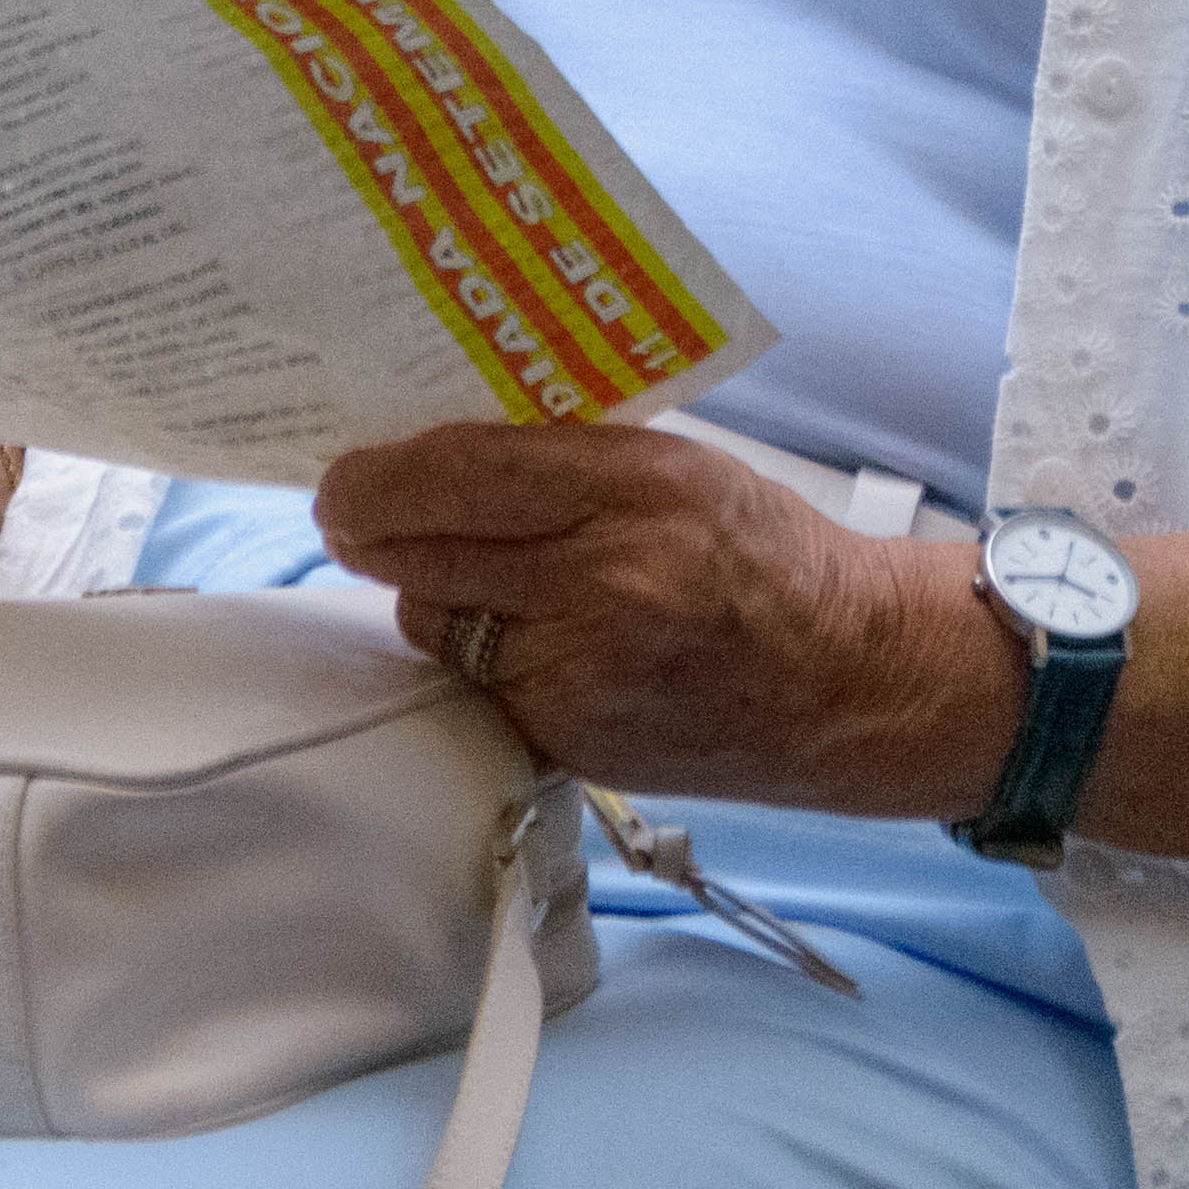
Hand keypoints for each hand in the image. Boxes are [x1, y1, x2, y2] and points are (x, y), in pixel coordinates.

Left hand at [316, 423, 983, 810]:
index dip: (381, 477)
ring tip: (470, 574)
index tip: (342, 476)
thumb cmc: (762, 555)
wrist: (846, 681)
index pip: (462, 472)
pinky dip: (483, 658)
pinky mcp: (574, 739)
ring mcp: (585, 672)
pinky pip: (479, 685)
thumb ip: (563, 457)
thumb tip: (436, 449)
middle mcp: (605, 581)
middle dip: (372, 533)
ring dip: (434, 595)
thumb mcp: (675, 466)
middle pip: (425, 552)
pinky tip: (524, 638)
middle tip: (350, 517)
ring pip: (438, 623)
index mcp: (636, 488)